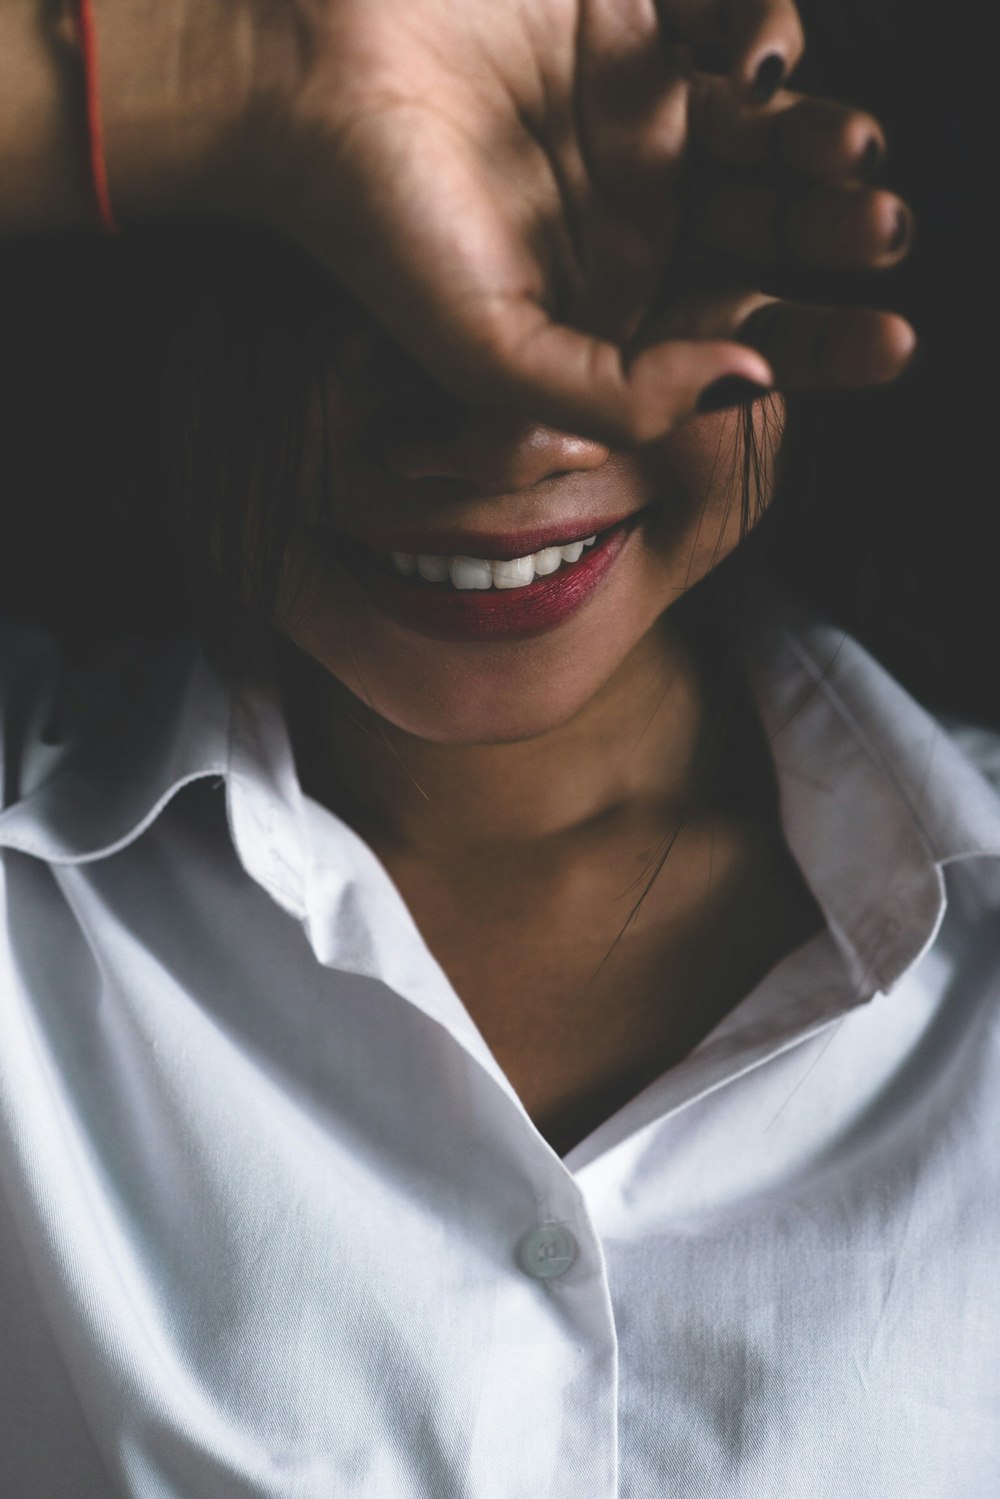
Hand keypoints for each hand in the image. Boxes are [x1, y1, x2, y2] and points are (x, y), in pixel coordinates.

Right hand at [232, 0, 913, 442]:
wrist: (298, 72)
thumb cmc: (379, 226)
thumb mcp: (492, 354)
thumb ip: (617, 396)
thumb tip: (751, 387)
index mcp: (609, 298)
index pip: (736, 328)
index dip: (821, 343)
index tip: (892, 343)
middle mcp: (632, 210)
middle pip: (764, 231)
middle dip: (831, 235)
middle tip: (881, 230)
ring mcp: (631, 108)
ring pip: (763, 128)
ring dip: (818, 142)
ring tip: (850, 152)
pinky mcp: (625, 11)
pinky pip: (728, 24)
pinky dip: (769, 35)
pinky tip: (778, 58)